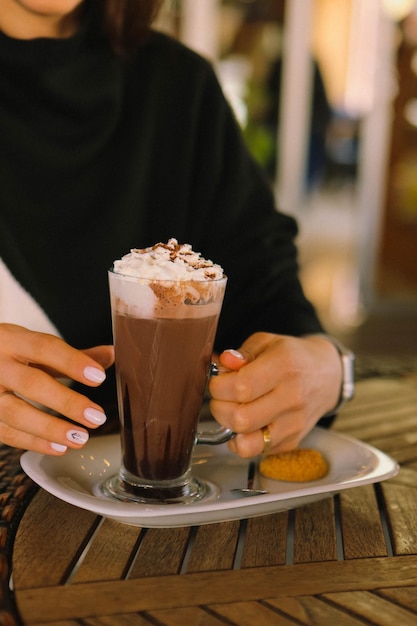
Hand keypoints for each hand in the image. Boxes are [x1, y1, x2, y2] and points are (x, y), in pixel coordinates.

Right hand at [0, 324, 113, 454]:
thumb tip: (111, 354)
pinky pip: (5, 432)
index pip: (44, 347)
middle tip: (97, 417)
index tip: (99, 377)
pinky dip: (33, 443)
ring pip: (15, 412)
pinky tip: (59, 447)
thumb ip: (70, 354)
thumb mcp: (32, 344)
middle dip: (66, 402)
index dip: (72, 362)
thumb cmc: (6, 353)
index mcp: (12, 339)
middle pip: (31, 383)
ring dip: (50, 429)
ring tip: (80, 438)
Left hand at [209, 332, 341, 457]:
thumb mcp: (267, 342)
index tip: (218, 381)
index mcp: (284, 366)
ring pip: (247, 442)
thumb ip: (242, 353)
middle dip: (219, 407)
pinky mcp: (292, 440)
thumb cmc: (292, 357)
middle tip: (222, 397)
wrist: (326, 376)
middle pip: (240, 418)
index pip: (240, 387)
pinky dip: (242, 440)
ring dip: (229, 428)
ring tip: (232, 411)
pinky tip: (246, 423)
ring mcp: (294, 423)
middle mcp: (292, 397)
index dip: (218, 387)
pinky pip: (256, 451)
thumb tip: (223, 362)